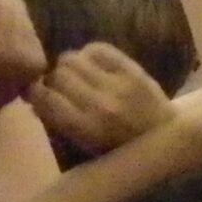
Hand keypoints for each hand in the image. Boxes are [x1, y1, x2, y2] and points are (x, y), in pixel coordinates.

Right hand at [30, 43, 172, 154]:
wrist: (167, 141)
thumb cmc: (122, 153)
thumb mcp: (87, 150)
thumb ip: (60, 125)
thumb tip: (34, 100)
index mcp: (86, 130)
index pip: (45, 99)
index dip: (33, 92)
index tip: (35, 93)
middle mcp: (99, 104)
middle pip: (57, 75)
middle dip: (52, 79)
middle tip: (58, 86)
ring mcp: (117, 84)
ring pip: (73, 58)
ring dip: (69, 66)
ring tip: (76, 75)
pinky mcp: (132, 70)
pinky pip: (98, 49)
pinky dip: (88, 53)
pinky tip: (91, 64)